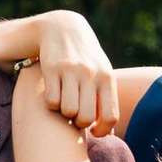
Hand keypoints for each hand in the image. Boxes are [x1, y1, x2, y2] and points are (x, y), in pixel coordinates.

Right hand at [31, 12, 119, 134]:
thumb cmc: (86, 59)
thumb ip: (105, 99)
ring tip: (65, 105)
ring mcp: (71, 71)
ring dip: (64, 114)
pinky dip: (51, 105)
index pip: (110, 116)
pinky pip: (51, 101)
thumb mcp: (101, 73)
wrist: (63, 28)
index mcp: (107, 77)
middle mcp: (91, 74)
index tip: (94, 130)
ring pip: (68, 111)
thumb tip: (108, 133)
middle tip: (75, 116)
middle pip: (86, 117)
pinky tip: (53, 96)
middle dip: (79, 123)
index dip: (102, 131)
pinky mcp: (52, 69)